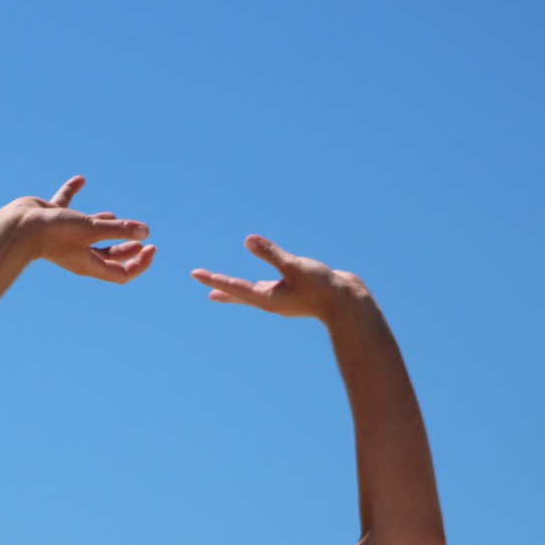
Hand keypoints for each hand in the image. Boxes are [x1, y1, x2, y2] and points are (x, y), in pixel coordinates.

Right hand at [6, 176, 155, 282]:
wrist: (15, 226)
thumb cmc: (52, 231)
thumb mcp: (90, 229)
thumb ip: (118, 229)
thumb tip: (145, 232)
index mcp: (89, 263)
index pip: (121, 272)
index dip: (139, 262)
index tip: (151, 247)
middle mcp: (78, 253)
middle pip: (108, 255)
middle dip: (126, 247)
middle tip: (143, 238)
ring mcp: (64, 237)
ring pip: (89, 234)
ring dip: (104, 226)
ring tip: (115, 215)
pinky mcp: (52, 220)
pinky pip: (65, 205)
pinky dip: (73, 193)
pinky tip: (80, 180)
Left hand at [191, 235, 370, 321]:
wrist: (348, 304)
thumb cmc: (321, 287)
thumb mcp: (294, 266)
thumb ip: (271, 254)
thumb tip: (247, 239)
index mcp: (267, 298)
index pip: (234, 286)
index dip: (214, 279)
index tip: (195, 274)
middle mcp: (270, 301)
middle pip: (238, 293)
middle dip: (219, 287)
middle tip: (202, 284)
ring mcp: (282, 299)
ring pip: (252, 293)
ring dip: (234, 290)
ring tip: (218, 292)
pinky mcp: (293, 293)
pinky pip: (269, 288)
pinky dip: (257, 284)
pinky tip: (258, 283)